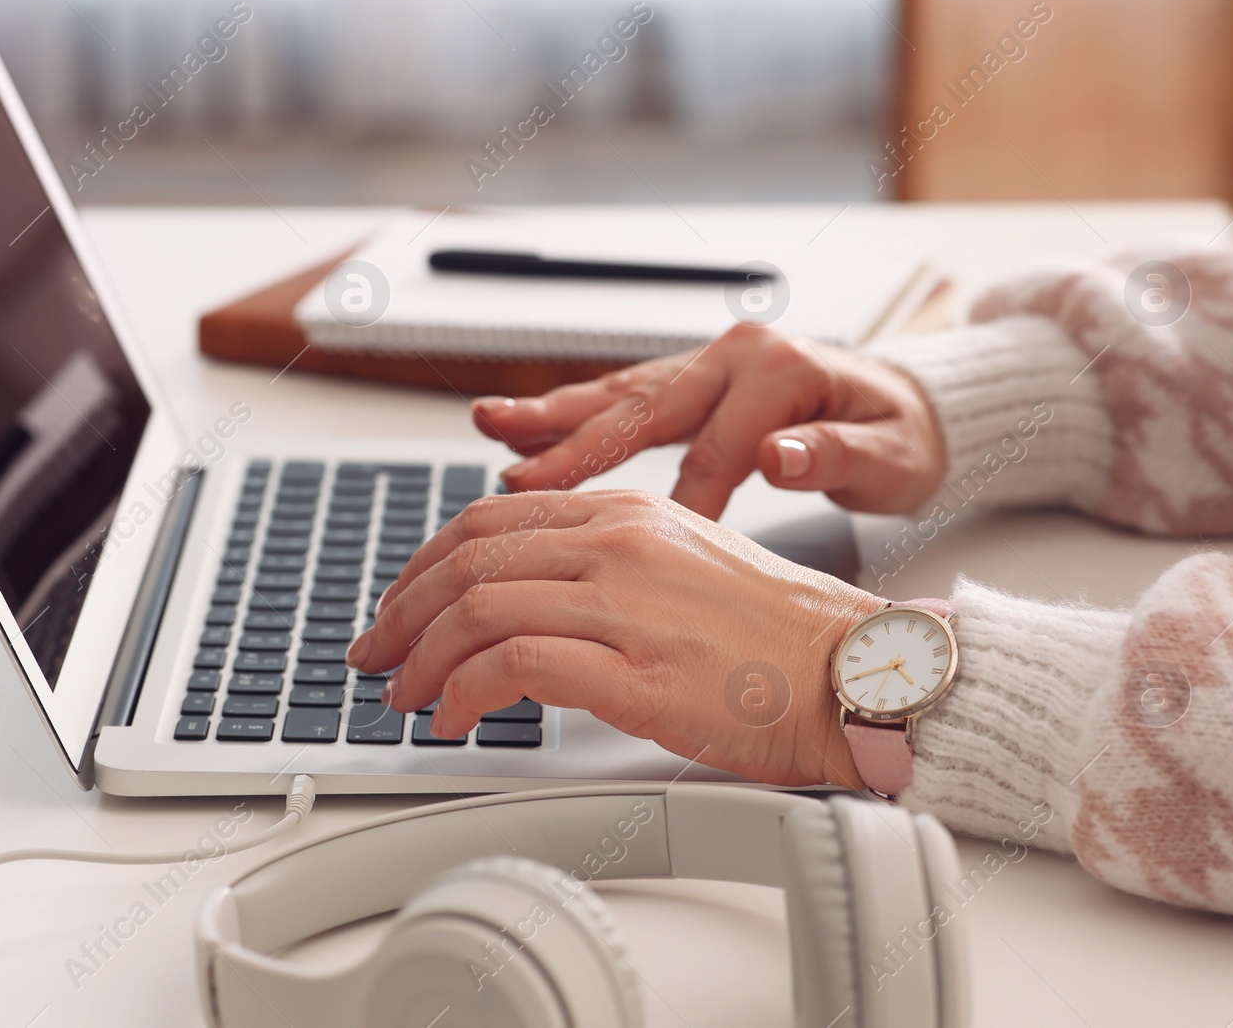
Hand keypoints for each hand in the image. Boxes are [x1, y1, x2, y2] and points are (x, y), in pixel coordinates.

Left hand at [344, 489, 885, 786]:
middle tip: (377, 654)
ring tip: (406, 697)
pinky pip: (511, 666)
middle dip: (402, 611)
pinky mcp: (635, 672)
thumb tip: (530, 592)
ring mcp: (626, 604)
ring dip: (421, 659)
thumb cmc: (778, 634)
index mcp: (629, 513)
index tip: (401, 604)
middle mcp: (620, 543)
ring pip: (477, 608)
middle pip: (467, 559)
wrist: (855, 672)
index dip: (425, 565)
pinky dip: (462, 693)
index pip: (489, 520)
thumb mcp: (685, 562)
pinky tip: (453, 718)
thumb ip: (607, 562)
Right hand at [471, 324, 946, 518]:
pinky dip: (571, 414)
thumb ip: (838, 453)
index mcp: (780, 373)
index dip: (683, 503)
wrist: (911, 403)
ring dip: (554, 414)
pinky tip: (521, 428)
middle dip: (578, 442)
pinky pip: (622, 397)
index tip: (647, 553)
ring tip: (492, 425)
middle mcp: (734, 359)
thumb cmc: (902, 435)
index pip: (716, 449)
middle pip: (645, 406)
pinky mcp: (692, 380)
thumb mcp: (893, 453)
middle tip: (520, 474)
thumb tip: (785, 454)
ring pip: (620, 392)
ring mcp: (707, 365)